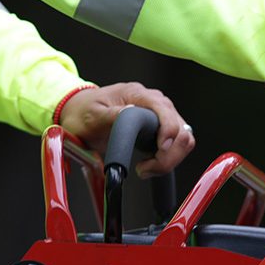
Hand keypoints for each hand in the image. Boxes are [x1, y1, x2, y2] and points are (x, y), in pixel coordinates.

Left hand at [58, 82, 194, 175]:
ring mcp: (161, 116)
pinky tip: (150, 164)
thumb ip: (112, 114)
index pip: (165, 111)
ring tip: (147, 168)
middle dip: (168, 155)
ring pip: (184, 139)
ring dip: (170, 159)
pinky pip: (178, 145)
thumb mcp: (92, 115)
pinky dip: (169, 159)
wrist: (81, 113)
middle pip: (181, 129)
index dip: (167, 132)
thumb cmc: (85, 112)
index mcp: (138, 95)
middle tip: (145, 169)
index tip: (159, 150)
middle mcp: (155, 103)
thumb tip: (131, 113)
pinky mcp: (162, 129)